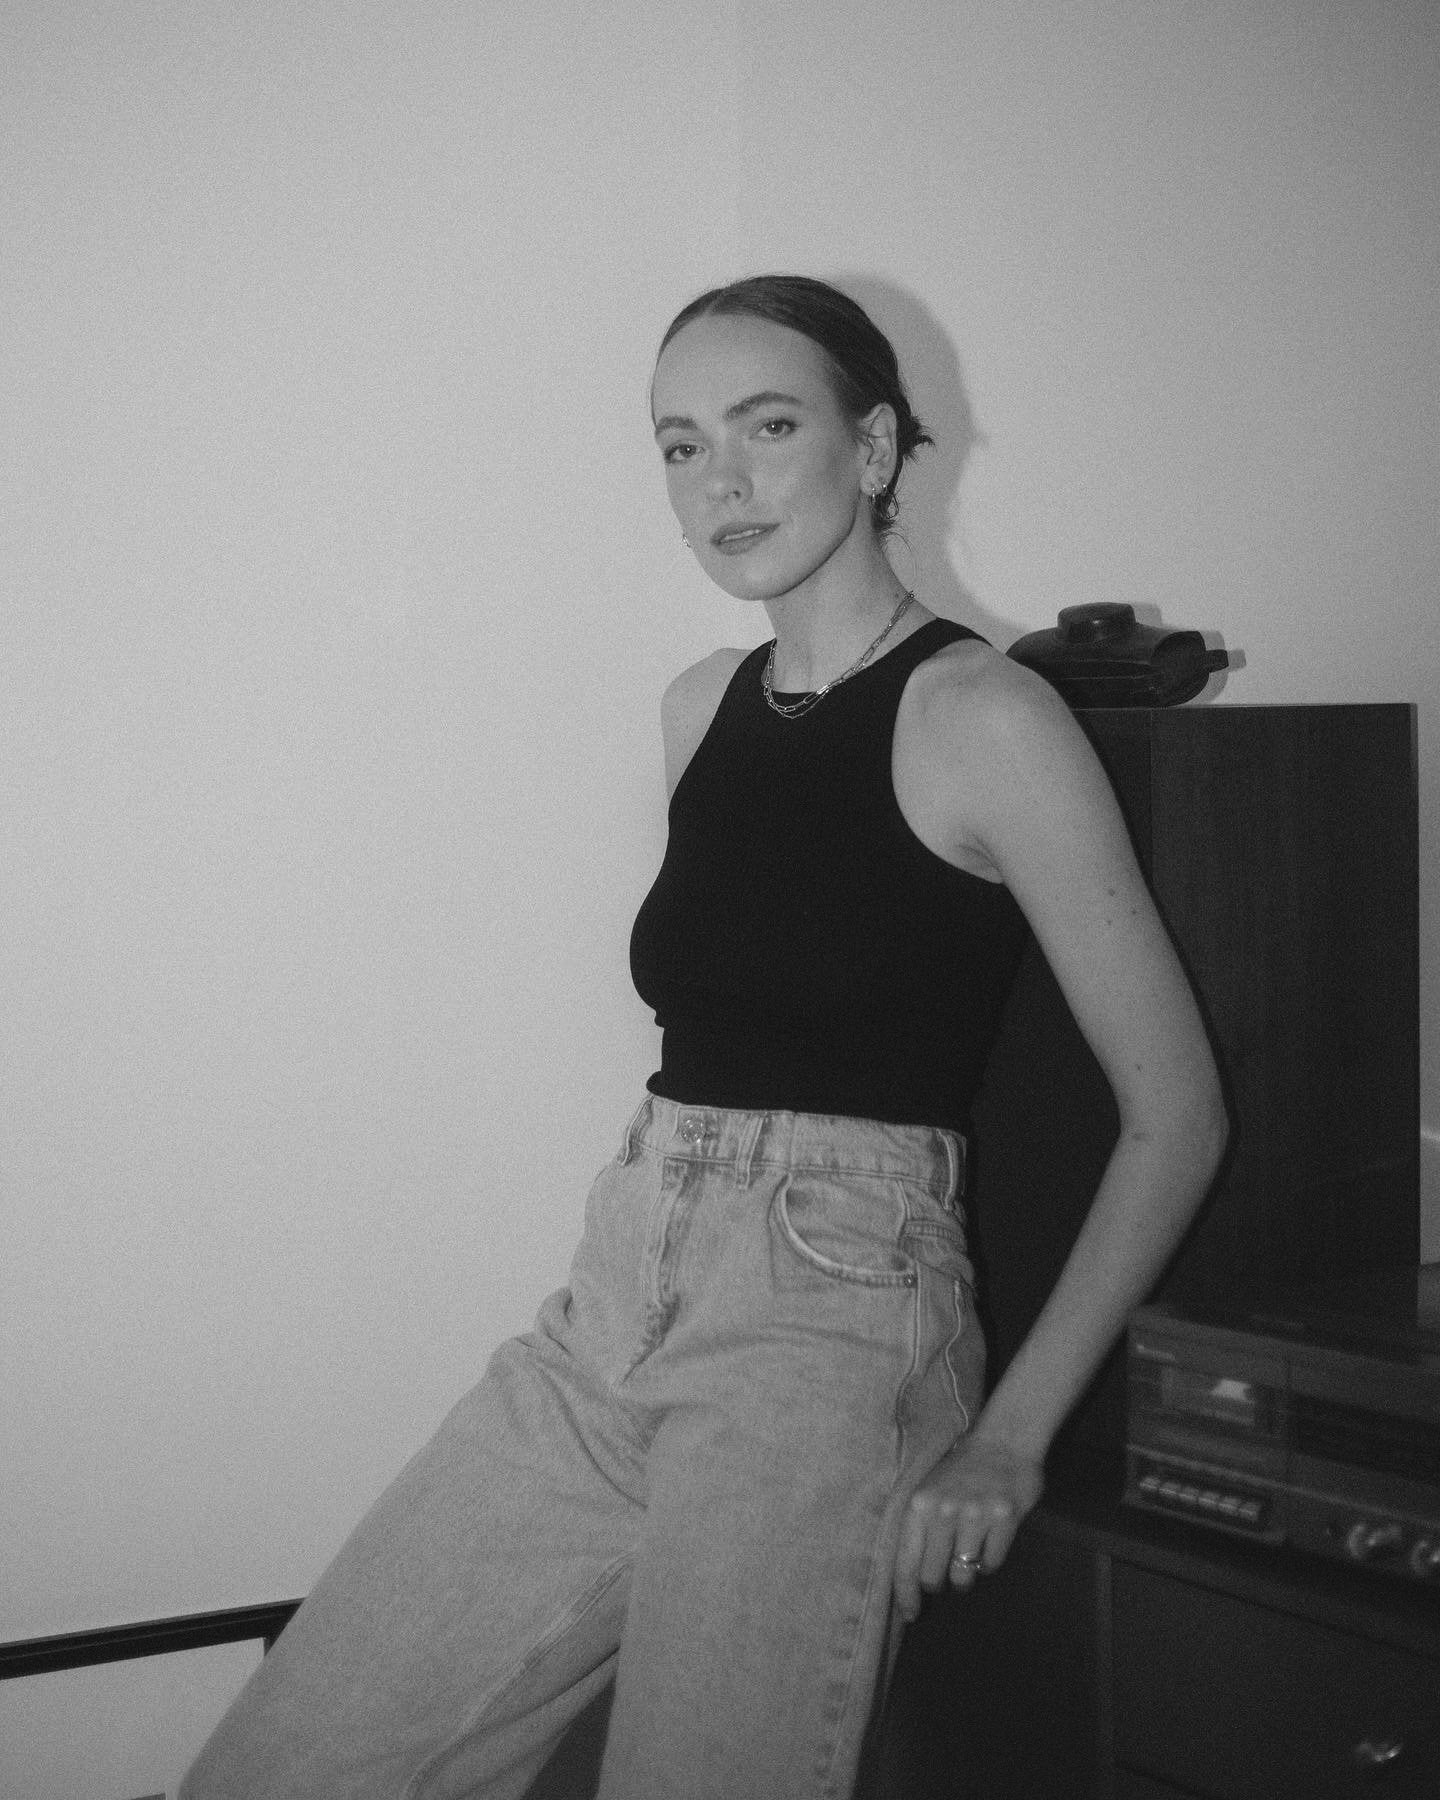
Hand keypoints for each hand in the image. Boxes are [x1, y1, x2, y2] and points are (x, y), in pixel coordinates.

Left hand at [891, 1433, 1043, 1621]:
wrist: (1003, 1441)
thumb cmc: (960, 1470)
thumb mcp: (928, 1490)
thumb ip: (917, 1527)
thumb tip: (909, 1576)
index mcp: (919, 1505)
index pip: (905, 1564)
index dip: (906, 1595)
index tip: (911, 1613)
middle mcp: (944, 1511)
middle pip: (933, 1577)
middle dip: (938, 1582)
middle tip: (944, 1573)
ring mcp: (975, 1515)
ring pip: (963, 1575)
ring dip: (964, 1575)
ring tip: (967, 1554)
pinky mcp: (1004, 1518)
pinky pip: (991, 1564)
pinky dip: (988, 1561)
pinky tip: (988, 1541)